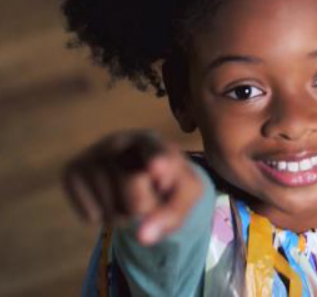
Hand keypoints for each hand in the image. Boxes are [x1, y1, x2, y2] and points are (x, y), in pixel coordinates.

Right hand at [62, 130, 202, 244]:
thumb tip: (142, 237)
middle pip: (133, 189)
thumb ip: (173, 212)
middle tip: (150, 195)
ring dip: (124, 216)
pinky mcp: (71, 171)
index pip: (155, 152)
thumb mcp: (184, 194)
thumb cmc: (166, 182)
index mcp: (152, 142)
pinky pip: (90, 216)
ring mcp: (92, 154)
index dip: (158, 160)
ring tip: (128, 197)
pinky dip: (102, 219)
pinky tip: (108, 200)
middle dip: (146, 205)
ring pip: (109, 209)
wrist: (137, 173)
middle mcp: (119, 141)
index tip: (158, 167)